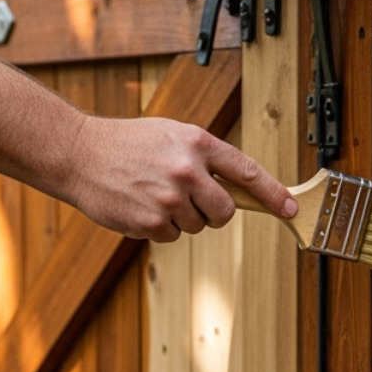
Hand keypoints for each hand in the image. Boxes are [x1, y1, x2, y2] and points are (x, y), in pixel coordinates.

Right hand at [68, 115, 295, 241]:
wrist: (80, 154)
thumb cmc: (129, 144)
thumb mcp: (172, 135)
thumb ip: (206, 157)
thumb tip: (238, 188)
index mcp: (197, 143)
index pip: (248, 172)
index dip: (274, 194)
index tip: (291, 209)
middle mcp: (187, 170)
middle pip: (226, 211)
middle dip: (214, 211)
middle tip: (191, 199)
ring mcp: (169, 198)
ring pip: (198, 226)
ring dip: (182, 218)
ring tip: (154, 194)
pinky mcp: (151, 222)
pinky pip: (172, 236)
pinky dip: (159, 227)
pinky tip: (140, 206)